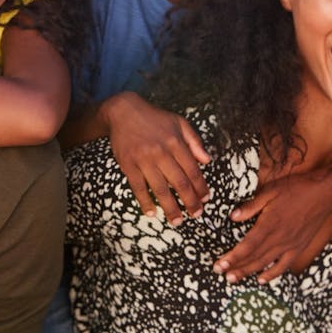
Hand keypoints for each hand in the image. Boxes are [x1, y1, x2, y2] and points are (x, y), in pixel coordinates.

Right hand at [105, 93, 210, 224]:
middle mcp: (161, 152)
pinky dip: (145, 201)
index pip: (192, 170)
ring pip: (160, 189)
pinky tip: (152, 212)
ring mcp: (144, 160)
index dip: (200, 187)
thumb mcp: (179, 123)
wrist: (124, 112)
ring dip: (170, 207)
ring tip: (177, 220)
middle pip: (179, 182)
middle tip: (196, 215)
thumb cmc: (154, 118)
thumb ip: (195, 141)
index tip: (206, 199)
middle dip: (190, 202)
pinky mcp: (128, 165)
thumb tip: (207, 161)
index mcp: (176, 142)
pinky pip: (138, 187)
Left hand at [214, 163, 331, 283]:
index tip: (219, 264)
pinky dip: (272, 274)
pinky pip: (283, 265)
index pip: (246, 246)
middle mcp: (279, 239)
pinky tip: (262, 279)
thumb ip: (251, 206)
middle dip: (236, 267)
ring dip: (248, 272)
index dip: (232, 257)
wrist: (324, 193)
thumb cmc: (297, 189)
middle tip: (220, 273)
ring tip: (233, 279)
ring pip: (265, 264)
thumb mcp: (270, 191)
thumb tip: (232, 217)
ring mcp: (290, 245)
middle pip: (253, 258)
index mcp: (269, 224)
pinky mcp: (299, 247)